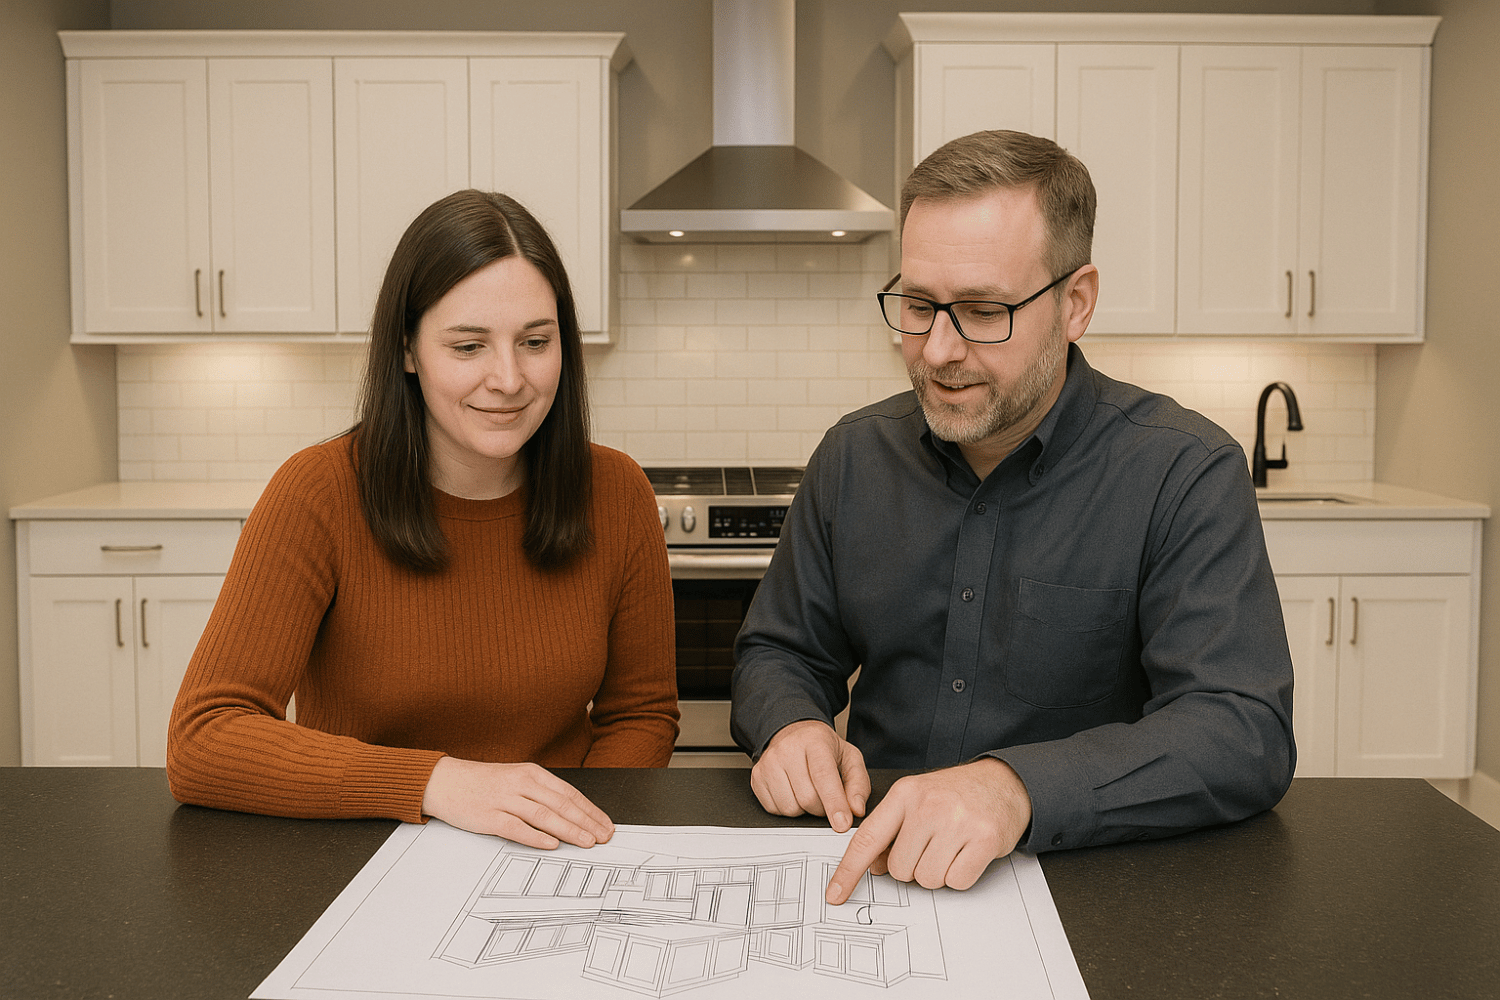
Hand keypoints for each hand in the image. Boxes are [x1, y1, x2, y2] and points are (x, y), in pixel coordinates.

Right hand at [421, 757, 613, 849]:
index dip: (591, 810)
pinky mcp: (489, 816)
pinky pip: (517, 828)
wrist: (444, 781)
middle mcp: (522, 783)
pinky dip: (536, 837)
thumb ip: (542, 793)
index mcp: (532, 773)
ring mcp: (505, 799)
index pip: (570, 793)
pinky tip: (551, 844)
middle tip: (604, 837)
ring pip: (544, 816)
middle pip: (562, 804)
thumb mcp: (517, 779)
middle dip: (587, 822)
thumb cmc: (484, 783)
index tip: (606, 824)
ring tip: (587, 842)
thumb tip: (573, 814)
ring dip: (569, 830)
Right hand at [749, 719, 871, 832]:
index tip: (842, 824)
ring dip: (803, 810)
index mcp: (814, 742)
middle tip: (825, 798)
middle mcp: (787, 750)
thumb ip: (858, 785)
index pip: (823, 777)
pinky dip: (787, 808)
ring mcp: (768, 763)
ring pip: (789, 808)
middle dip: (821, 808)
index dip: (834, 803)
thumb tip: (856, 809)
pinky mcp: (757, 778)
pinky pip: (774, 810)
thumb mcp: (850, 758)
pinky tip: (793, 792)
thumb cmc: (822, 748)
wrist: (793, 733)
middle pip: (807, 798)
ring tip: (807, 792)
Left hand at [824, 757, 1031, 903]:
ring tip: (951, 847)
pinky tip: (967, 853)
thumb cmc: (955, 794)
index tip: (835, 894)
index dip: (848, 870)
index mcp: (904, 793)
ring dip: (938, 873)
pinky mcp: (984, 839)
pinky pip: (957, 881)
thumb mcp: (917, 800)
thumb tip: (874, 866)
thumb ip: (892, 830)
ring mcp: (957, 821)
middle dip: (913, 867)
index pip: (867, 838)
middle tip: (932, 846)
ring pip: (927, 879)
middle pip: (899, 869)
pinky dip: (961, 875)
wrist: (1004, 782)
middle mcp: (928, 805)